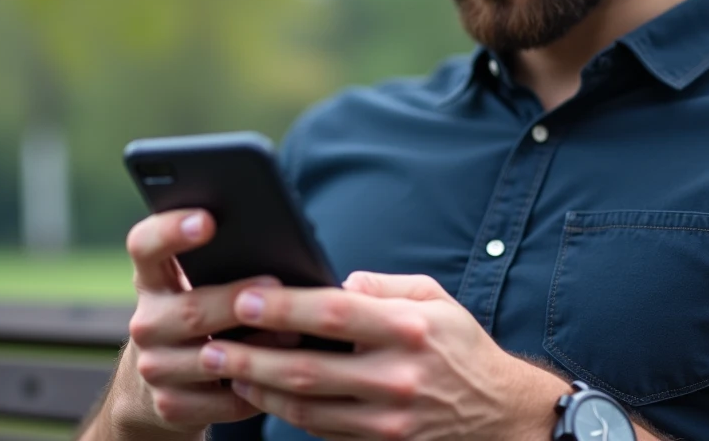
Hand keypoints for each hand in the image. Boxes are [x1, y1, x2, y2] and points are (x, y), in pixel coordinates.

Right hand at [99, 210, 267, 439]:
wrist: (166, 383)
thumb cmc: (204, 317)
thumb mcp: (199, 286)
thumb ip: (221, 265)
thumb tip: (279, 246)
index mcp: (152, 281)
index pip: (144, 246)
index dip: (170, 230)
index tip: (208, 220)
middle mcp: (145, 323)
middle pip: (190, 309)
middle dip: (236, 298)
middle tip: (275, 284)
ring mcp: (154, 367)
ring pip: (209, 358)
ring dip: (255, 348)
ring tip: (292, 334)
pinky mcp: (170, 406)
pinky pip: (223, 400)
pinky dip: (256, 389)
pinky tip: (280, 374)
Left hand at [195, 272, 566, 439]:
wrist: (498, 413)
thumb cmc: (459, 346)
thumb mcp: (435, 299)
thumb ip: (385, 286)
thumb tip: (338, 282)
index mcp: (408, 330)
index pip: (334, 315)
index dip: (284, 308)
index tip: (244, 298)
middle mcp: (397, 377)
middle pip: (308, 369)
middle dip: (251, 357)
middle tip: (210, 344)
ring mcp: (388, 419)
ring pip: (306, 408)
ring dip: (257, 390)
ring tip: (221, 370)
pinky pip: (320, 430)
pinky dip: (284, 414)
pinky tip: (258, 395)